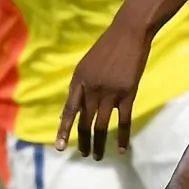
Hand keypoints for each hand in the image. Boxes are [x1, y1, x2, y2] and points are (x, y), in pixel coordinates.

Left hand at [57, 16, 151, 159]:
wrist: (129, 33)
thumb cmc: (108, 48)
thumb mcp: (87, 65)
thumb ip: (80, 86)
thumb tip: (72, 109)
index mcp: (79, 81)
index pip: (69, 110)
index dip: (63, 129)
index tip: (59, 147)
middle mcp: (91, 89)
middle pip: (85, 122)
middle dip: (84, 141)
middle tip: (84, 155)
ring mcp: (110, 92)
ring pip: (101, 126)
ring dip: (98, 144)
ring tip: (97, 156)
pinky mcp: (127, 93)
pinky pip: (124, 121)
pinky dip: (123, 137)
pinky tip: (122, 149)